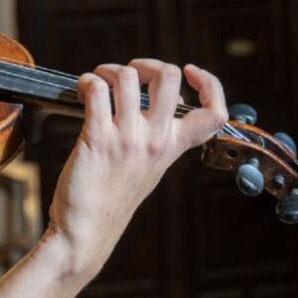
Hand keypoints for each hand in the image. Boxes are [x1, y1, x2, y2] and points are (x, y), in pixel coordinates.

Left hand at [47, 60, 227, 274]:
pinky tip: (82, 91)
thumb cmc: (111, 199)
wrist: (85, 233)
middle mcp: (155, 140)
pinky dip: (87, 82)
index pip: (215, 112)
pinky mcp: (97, 138)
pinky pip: (96, 91)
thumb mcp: (149, 168)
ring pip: (126, 76)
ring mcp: (128, 139)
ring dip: (107, 71)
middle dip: (146, 64)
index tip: (189, 72)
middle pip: (168, 77)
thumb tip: (147, 99)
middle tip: (129, 74)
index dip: (210, 83)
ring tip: (97, 82)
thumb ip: (157, 137)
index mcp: (173, 147)